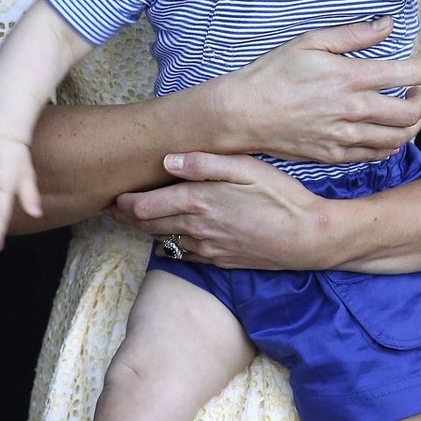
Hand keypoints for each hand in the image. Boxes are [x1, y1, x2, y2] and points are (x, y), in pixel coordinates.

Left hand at [110, 152, 328, 269]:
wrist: (308, 238)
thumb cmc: (282, 196)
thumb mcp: (248, 168)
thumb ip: (206, 163)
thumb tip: (169, 160)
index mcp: (199, 201)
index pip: (146, 205)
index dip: (124, 202)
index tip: (113, 195)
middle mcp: (197, 228)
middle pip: (148, 226)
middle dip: (127, 217)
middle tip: (113, 208)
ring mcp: (207, 248)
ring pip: (163, 241)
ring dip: (146, 231)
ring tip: (135, 221)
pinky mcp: (219, 261)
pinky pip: (183, 255)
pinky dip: (169, 246)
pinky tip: (168, 239)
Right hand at [218, 16, 420, 163]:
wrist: (243, 114)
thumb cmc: (273, 73)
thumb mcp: (310, 42)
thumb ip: (352, 35)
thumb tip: (386, 24)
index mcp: (350, 78)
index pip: (406, 74)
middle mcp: (352, 110)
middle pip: (410, 113)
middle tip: (418, 94)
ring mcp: (344, 137)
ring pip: (397, 139)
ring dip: (411, 127)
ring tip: (408, 115)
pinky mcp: (334, 156)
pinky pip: (375, 155)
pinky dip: (390, 145)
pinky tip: (386, 134)